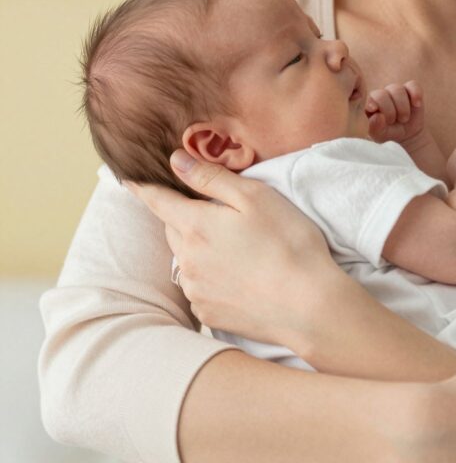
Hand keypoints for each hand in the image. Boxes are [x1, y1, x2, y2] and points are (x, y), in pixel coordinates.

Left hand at [129, 150, 341, 349]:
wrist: (308, 305)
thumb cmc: (288, 243)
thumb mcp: (255, 197)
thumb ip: (211, 177)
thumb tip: (175, 160)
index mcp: (195, 225)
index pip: (157, 200)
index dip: (142, 187)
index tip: (128, 178)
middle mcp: (187, 259)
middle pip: (173, 229)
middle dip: (185, 217)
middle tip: (215, 212)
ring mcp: (196, 290)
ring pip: (186, 259)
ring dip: (200, 248)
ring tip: (237, 248)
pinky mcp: (208, 313)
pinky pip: (199, 287)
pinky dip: (211, 277)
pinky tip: (240, 276)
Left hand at [366, 80, 425, 143]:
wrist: (408, 134)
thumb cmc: (390, 133)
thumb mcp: (381, 136)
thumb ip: (376, 128)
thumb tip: (377, 116)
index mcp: (371, 103)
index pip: (373, 97)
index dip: (378, 104)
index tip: (379, 114)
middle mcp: (382, 95)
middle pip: (383, 93)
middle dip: (389, 110)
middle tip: (393, 121)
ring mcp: (396, 92)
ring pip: (398, 89)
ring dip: (402, 106)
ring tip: (404, 119)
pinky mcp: (411, 91)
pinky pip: (413, 85)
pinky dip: (416, 94)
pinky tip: (416, 104)